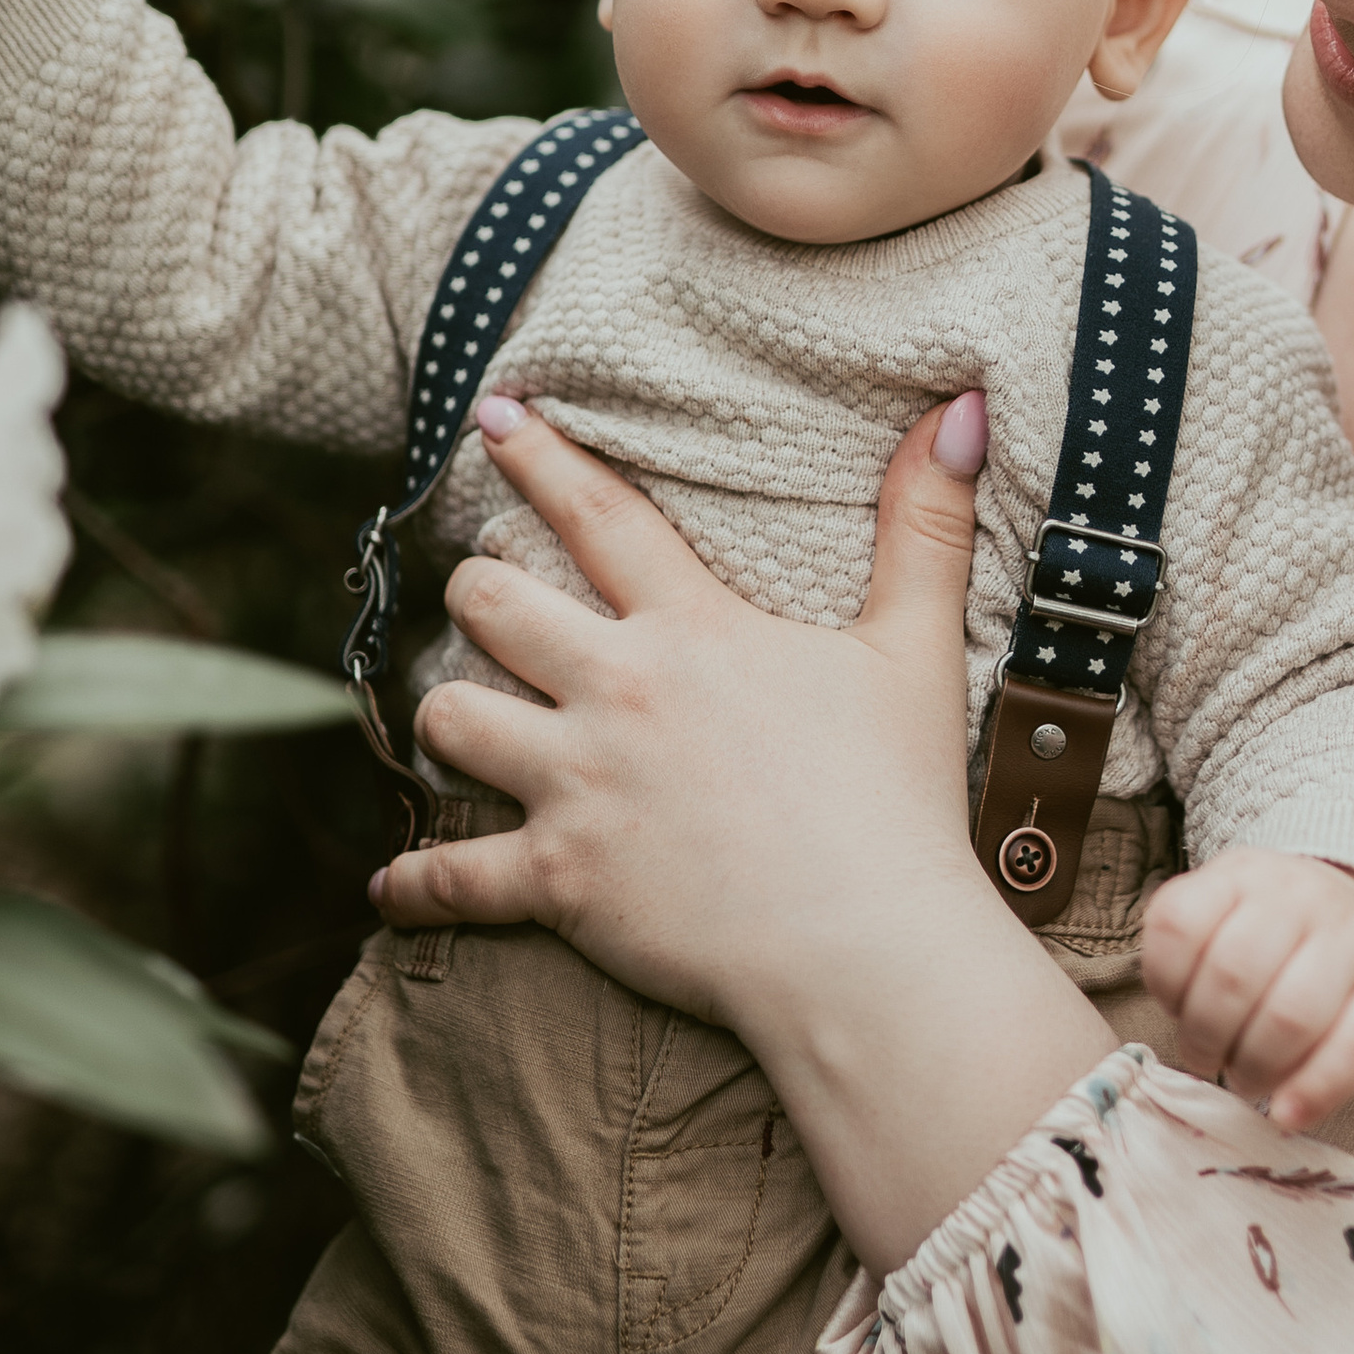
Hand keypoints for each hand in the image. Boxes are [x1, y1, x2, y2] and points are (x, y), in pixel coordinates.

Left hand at [375, 392, 1107, 1278]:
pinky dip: (414, 883)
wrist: (867, 945)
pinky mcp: (560, 878)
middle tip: (482, 593)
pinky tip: (390, 886)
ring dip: (451, 714)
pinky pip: (453, 876)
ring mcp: (579, 784)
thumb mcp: (917, 646)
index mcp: (693, 628)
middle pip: (495, 603)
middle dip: (477, 589)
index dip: (539, 456)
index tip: (490, 416)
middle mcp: (618, 690)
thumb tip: (963, 408)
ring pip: (452, 717)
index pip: (598, 513)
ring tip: (461, 719)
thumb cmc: (898, 797)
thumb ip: (927, 524)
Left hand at [1141, 849, 1353, 1133]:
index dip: (1166, 985)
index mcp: (1242, 874)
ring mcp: (1353, 940)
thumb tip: (1185, 1040)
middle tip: (1210, 1059)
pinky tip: (1287, 1112)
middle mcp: (1300, 896)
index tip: (1177, 1009)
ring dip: (1255, 1068)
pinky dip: (1314, 1092)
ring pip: (1290, 1017)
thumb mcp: (1222, 914)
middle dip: (1207, 1037)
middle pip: (1232, 976)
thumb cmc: (1274, 933)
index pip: (1179, 925)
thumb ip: (1187, 957)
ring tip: (1247, 1078)